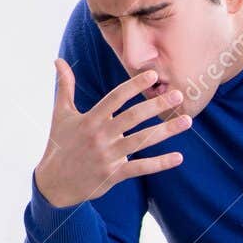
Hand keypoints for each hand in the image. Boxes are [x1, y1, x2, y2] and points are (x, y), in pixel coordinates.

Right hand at [33, 60, 193, 208]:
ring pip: (141, 141)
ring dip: (166, 130)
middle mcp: (100, 136)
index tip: (153, 75)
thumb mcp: (60, 114)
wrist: (54, 182)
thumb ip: (65, 86)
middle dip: (156, 105)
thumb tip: (59, 60)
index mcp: (89, 119)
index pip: (115, 98)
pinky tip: (179, 157)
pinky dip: (160, 163)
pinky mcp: (114, 174)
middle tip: (179, 95)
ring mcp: (108, 156)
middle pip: (133, 117)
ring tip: (187, 121)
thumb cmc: (60, 144)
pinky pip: (140, 168)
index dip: (133, 86)